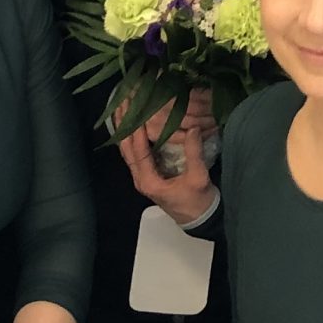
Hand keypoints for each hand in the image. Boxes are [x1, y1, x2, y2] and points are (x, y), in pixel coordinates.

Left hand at [116, 90, 216, 224]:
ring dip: (125, 129)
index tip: (137, 110)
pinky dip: (131, 137)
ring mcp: (142, 176)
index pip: (138, 152)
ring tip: (123, 107)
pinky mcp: (148, 174)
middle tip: (123, 102)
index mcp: (149, 181)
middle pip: (126, 149)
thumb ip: (194, 154)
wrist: (200, 219)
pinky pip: (134, 153)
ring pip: (127, 150)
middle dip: (124, 125)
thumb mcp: (199, 178)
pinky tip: (132, 124)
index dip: (137, 131)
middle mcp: (140, 178)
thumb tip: (192, 128)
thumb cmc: (198, 201)